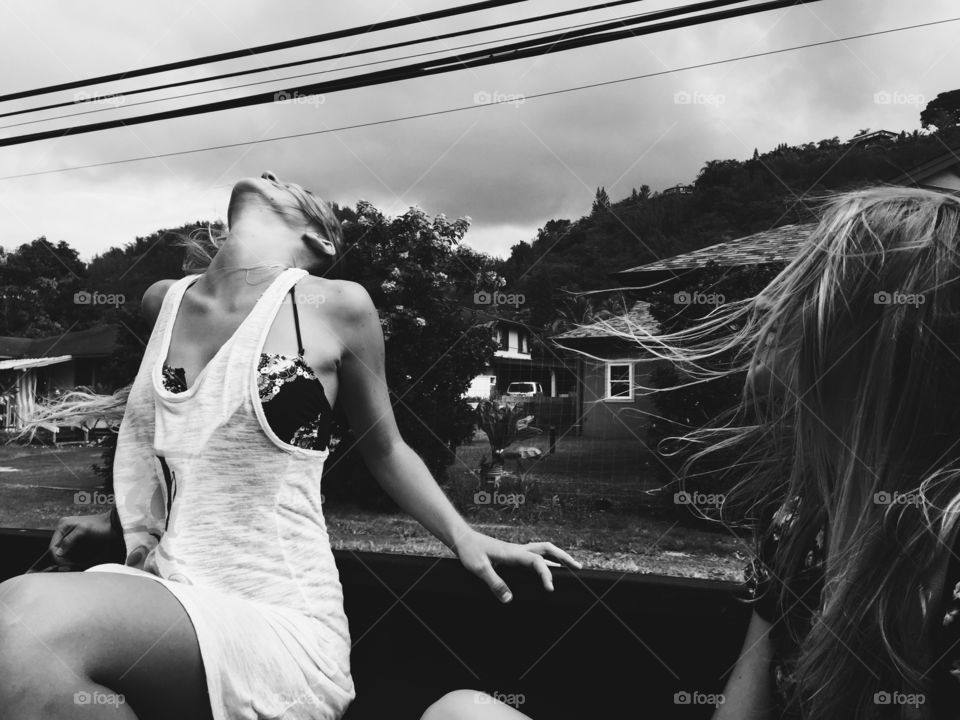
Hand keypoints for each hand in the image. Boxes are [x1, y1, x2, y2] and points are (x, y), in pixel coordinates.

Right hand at [44, 510, 124, 570]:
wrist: (114, 524)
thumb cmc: (101, 525)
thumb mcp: (84, 531)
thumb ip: (69, 540)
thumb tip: (58, 552)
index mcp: (63, 525)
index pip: (53, 545)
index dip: (57, 557)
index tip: (64, 566)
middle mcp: (65, 529)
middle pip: (58, 549)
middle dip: (62, 560)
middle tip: (68, 568)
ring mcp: (71, 534)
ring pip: (64, 551)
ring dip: (67, 560)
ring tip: (72, 566)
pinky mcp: (77, 539)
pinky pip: (71, 551)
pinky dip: (72, 557)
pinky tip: (75, 562)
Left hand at [454, 529, 581, 602]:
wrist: (462, 539)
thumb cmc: (470, 552)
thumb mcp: (479, 569)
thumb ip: (495, 583)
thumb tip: (509, 600)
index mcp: (513, 553)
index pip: (537, 562)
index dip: (546, 575)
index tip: (550, 589)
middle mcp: (518, 550)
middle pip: (547, 549)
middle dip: (564, 558)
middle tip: (578, 568)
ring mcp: (516, 551)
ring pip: (542, 550)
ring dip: (557, 556)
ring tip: (569, 567)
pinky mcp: (512, 554)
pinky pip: (534, 555)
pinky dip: (545, 559)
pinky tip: (546, 567)